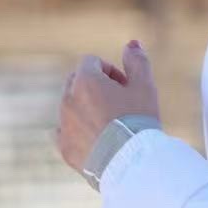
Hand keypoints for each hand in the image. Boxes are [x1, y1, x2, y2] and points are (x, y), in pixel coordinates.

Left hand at [56, 40, 161, 174]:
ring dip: (86, 109)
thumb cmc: (138, 121)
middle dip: (96, 87)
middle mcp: (67, 100)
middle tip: (119, 104)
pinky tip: (96, 140)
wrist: (130, 164)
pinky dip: (77, 132)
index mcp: (85, 80)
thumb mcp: (144, 86)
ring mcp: (63, 125)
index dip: (111, 71)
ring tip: (112, 125)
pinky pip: (64, 132)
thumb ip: (137, 61)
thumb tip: (132, 43)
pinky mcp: (64, 148)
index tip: (125, 87)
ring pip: (71, 107)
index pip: (91, 62)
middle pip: (77, 81)